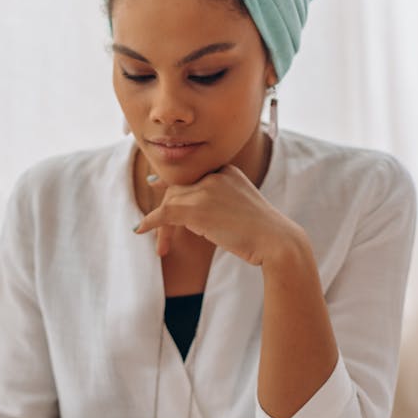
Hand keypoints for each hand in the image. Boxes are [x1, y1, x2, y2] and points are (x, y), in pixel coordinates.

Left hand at [135, 164, 302, 264]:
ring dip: (161, 225)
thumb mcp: (243, 208)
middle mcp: (215, 175)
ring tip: (161, 246)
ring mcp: (206, 189)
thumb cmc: (265, 232)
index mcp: (227, 171)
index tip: (155, 185)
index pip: (192, 175)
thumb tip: (201, 215)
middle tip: (151, 227)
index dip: (171, 182)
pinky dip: (151, 222)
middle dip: (165, 209)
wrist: (276, 241)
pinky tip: (141, 230)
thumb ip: (222, 202)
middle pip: (179, 189)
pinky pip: (165, 213)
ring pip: (171, 202)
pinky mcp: (197, 208)